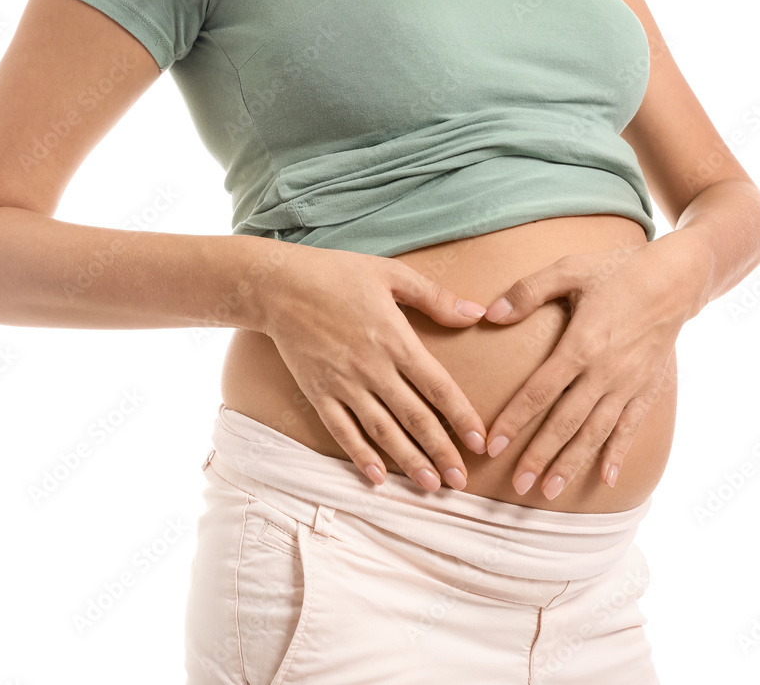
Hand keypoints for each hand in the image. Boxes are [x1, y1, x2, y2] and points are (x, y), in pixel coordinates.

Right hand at [260, 244, 490, 491]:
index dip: (461, 417)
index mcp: (395, 339)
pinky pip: (342, 430)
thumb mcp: (392, 274)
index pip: (437, 386)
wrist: (279, 286)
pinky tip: (377, 477)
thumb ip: (435, 297)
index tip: (480, 442)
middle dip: (441, 451)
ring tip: (430, 486)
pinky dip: (360, 455)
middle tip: (461, 481)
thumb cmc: (337, 274)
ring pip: (382, 431)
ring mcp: (343, 384)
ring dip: (408, 461)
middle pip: (414, 417)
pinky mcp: (318, 392)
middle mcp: (372, 368)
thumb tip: (478, 313)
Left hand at [480, 236, 706, 498]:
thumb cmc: (617, 271)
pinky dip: (618, 454)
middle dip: (540, 455)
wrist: (678, 278)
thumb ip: (527, 291)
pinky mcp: (648, 388)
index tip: (492, 444)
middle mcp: (606, 372)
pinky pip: (631, 427)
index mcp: (582, 344)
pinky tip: (606, 480)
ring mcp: (629, 384)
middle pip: (566, 422)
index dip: (514, 420)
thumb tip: (489, 313)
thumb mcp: (570, 269)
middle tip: (518, 484)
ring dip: (572, 463)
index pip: (539, 391)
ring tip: (549, 490)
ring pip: (596, 432)